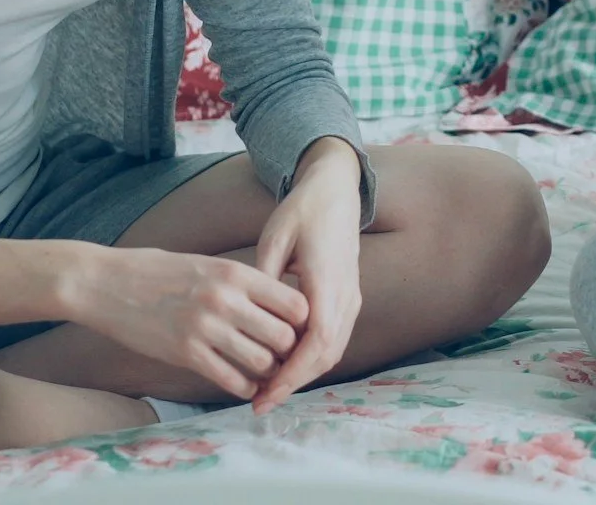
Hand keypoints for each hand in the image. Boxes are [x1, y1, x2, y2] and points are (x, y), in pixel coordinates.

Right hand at [68, 245, 307, 400]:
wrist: (104, 283)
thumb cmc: (156, 271)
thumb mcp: (206, 263)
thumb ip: (240, 282)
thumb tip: (277, 301)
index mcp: (235, 273)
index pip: (294, 303)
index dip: (301, 321)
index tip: (295, 328)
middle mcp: (226, 300)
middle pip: (284, 336)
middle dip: (289, 351)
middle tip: (287, 358)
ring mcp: (205, 328)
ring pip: (262, 362)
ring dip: (269, 372)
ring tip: (267, 373)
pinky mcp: (184, 353)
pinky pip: (231, 379)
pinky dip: (244, 387)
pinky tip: (245, 385)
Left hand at [248, 138, 365, 412]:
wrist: (336, 192)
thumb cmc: (302, 211)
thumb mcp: (275, 238)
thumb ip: (262, 279)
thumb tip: (244, 317)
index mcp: (327, 279)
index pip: (316, 341)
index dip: (292, 373)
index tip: (264, 393)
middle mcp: (346, 294)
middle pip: (327, 354)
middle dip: (293, 383)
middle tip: (259, 403)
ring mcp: (351, 298)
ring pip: (333, 351)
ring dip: (303, 375)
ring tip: (267, 390)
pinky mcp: (349, 299)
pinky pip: (334, 339)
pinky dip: (311, 359)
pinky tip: (284, 366)